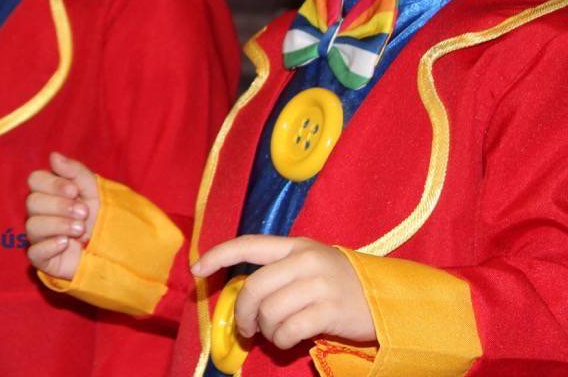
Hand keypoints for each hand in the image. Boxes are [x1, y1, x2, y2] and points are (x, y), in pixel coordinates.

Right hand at [24, 152, 100, 279]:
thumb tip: (53, 156)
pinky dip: (49, 246)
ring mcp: (39, 236)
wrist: (113, 245)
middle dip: (60, 206)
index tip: (74, 191)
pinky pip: (34, 252)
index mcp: (48, 192)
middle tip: (84, 212)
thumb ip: (74, 171)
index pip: (35, 180)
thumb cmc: (99, 214)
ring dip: (59, 225)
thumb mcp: (92, 188)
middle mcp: (39, 213)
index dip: (53, 184)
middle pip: (32, 202)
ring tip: (80, 229)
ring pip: (32, 226)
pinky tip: (66, 244)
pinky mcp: (42, 259)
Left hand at [191, 235, 375, 349]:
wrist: (388, 299)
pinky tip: (288, 340)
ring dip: (264, 329)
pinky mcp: (330, 311)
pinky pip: (289, 329)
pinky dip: (281, 340)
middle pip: (253, 287)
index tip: (196, 269)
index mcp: (295, 245)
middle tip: (244, 328)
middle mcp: (305, 260)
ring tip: (272, 333)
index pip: (248, 245)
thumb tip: (240, 292)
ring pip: (269, 311)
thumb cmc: (340, 283)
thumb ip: (279, 270)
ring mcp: (319, 284)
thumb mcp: (310, 265)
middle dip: (241, 312)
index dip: (218, 255)